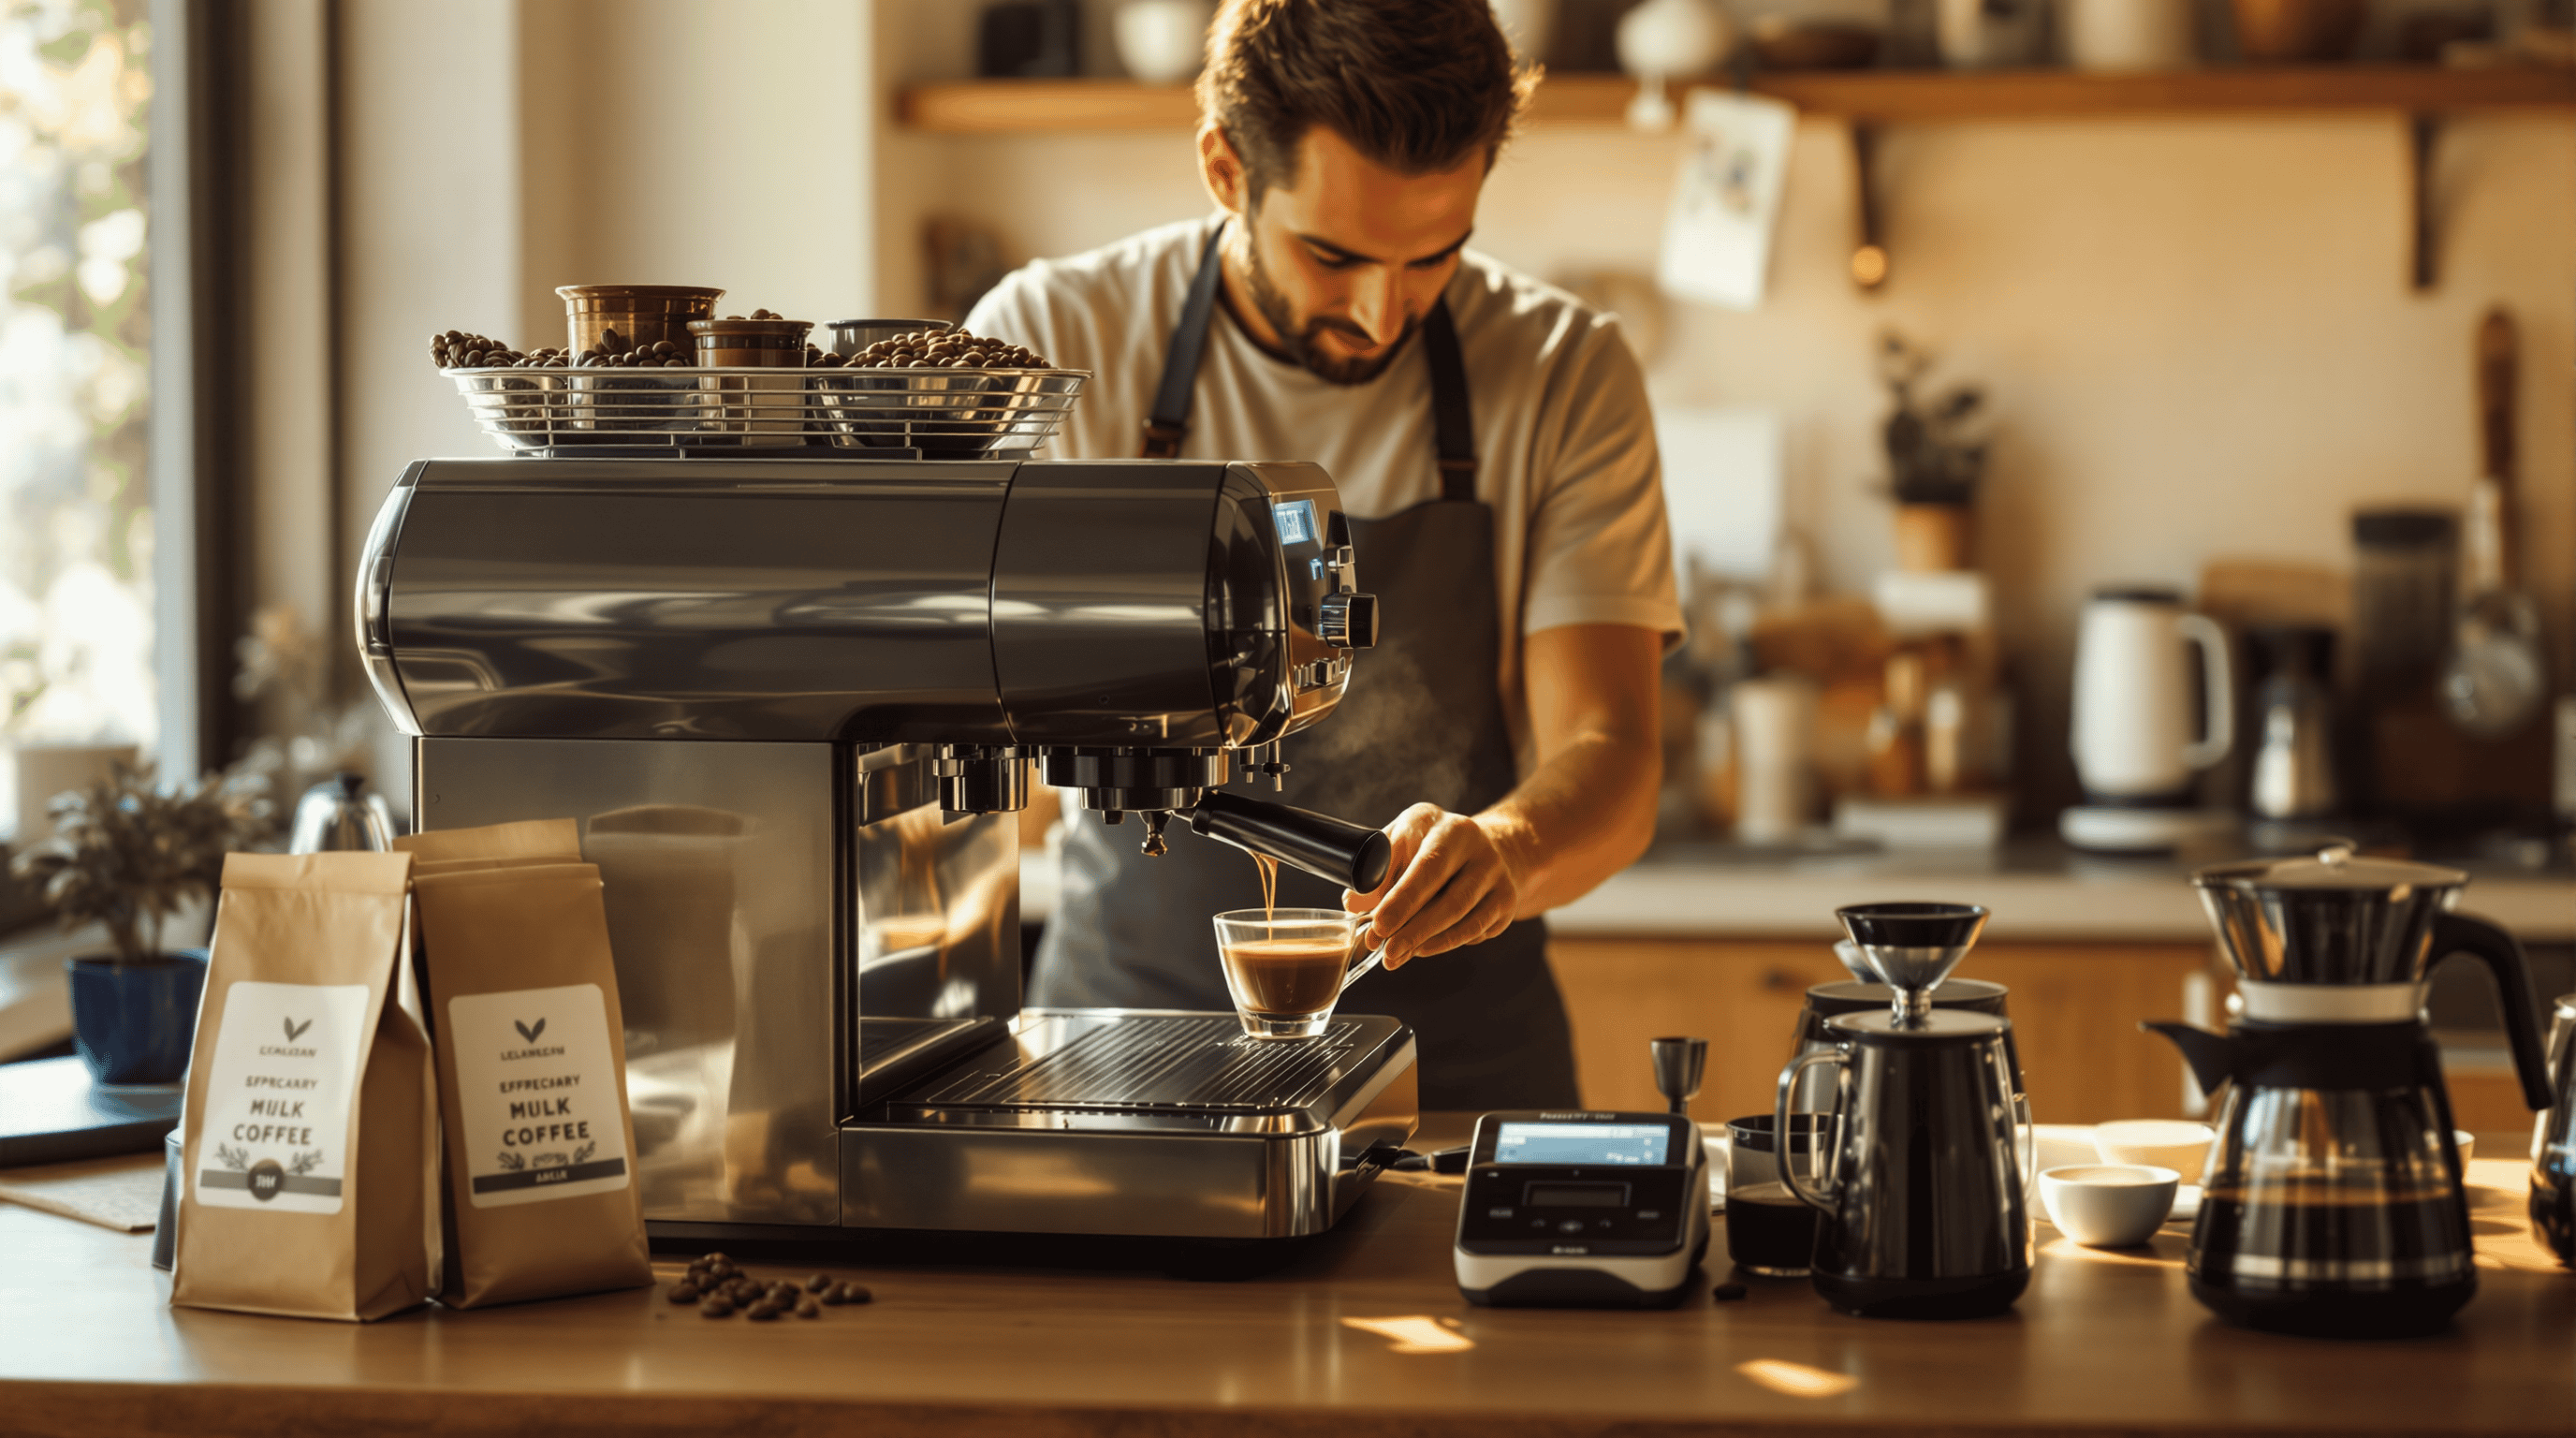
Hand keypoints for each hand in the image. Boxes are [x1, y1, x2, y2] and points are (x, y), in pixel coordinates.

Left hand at [1344, 804, 1522, 968]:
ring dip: (1426, 941)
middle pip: (1449, 898)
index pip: (1427, 865)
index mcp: (1447, 828)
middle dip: (1412, 928)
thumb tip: (1354, 903)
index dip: (1401, 899)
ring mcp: (1497, 875)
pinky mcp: (1506, 901)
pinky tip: (1421, 949)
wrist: (1485, 848)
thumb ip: (1377, 869)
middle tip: (1385, 950)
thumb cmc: (1431, 846)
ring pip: (1462, 918)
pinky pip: (1475, 930)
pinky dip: (1444, 943)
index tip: (1378, 925)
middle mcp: (1479, 848)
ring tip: (1396, 955)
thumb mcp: (1402, 841)